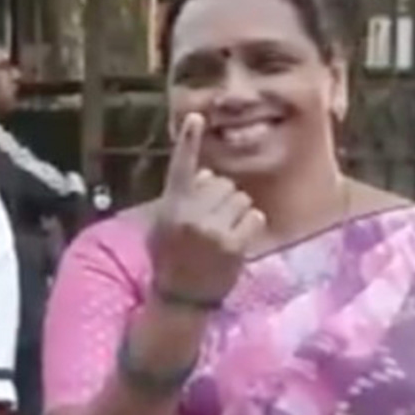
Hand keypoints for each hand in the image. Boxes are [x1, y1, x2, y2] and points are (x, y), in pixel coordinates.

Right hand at [147, 113, 265, 306]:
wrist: (181, 299)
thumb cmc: (170, 259)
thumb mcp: (161, 226)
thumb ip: (180, 198)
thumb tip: (206, 174)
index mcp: (170, 207)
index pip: (181, 168)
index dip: (188, 141)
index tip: (196, 115)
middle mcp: (190, 215)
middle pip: (222, 183)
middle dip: (222, 197)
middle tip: (212, 222)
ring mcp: (212, 230)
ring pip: (240, 198)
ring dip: (237, 212)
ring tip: (223, 233)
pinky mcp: (233, 245)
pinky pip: (253, 216)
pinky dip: (250, 225)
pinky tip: (238, 239)